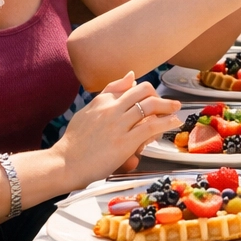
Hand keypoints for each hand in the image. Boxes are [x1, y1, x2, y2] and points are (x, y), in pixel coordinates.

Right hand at [54, 74, 180, 184]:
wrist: (64, 164)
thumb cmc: (74, 143)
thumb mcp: (87, 111)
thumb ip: (108, 93)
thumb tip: (130, 76)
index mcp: (102, 101)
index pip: (130, 87)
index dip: (145, 92)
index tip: (152, 99)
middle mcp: (111, 109)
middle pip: (144, 91)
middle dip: (160, 96)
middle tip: (169, 103)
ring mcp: (118, 125)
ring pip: (150, 106)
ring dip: (168, 107)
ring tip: (176, 109)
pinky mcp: (124, 142)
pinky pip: (151, 127)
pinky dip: (166, 122)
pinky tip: (174, 122)